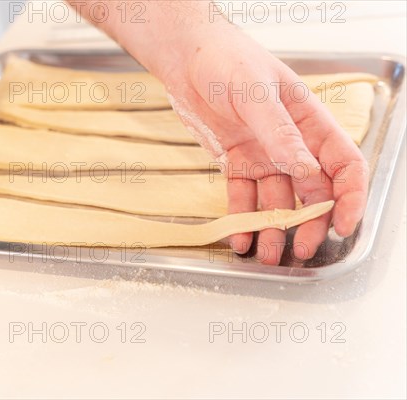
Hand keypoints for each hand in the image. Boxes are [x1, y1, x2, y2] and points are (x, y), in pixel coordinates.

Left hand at [73, 1, 368, 263]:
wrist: (186, 59)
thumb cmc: (226, 61)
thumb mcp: (255, 94)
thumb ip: (280, 133)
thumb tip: (307, 170)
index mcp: (310, 122)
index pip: (343, 164)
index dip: (349, 197)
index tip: (343, 225)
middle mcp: (291, 144)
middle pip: (312, 191)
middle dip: (309, 223)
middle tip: (299, 250)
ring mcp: (264, 155)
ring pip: (277, 200)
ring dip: (274, 229)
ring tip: (266, 255)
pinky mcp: (237, 163)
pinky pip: (243, 197)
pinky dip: (242, 218)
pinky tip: (239, 238)